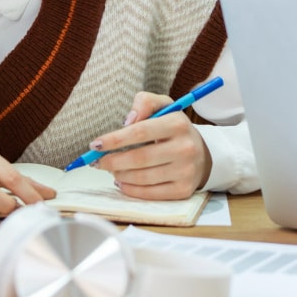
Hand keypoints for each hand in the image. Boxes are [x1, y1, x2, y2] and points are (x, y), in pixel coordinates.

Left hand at [92, 91, 211, 199]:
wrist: (201, 153)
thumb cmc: (172, 128)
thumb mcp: (163, 106)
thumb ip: (144, 103)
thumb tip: (127, 122)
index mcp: (177, 124)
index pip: (139, 132)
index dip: (114, 140)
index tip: (95, 145)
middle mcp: (185, 148)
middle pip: (139, 158)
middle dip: (112, 161)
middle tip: (96, 161)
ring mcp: (186, 171)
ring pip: (142, 178)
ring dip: (119, 175)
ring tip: (110, 169)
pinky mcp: (184, 190)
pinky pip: (151, 194)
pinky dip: (131, 190)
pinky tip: (121, 182)